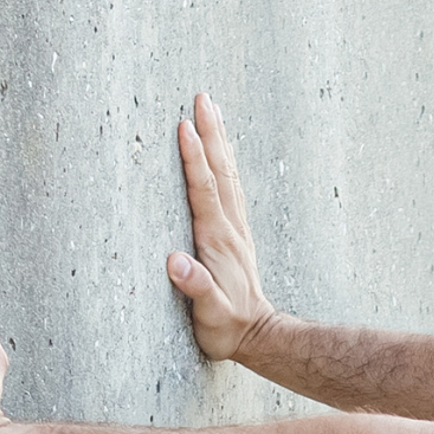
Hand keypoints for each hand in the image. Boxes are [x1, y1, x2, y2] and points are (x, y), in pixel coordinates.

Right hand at [168, 90, 277, 362]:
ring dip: (219, 140)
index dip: (193, 157)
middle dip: (211, 132)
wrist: (257, 337)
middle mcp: (229, 227)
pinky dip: (223, 162)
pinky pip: (230, 187)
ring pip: (228, 174)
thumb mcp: (210, 314)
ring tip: (210, 109)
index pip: (204, 190)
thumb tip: (176, 263)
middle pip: (220, 170)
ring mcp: (235, 228)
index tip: (184, 125)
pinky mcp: (235, 234)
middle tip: (202, 97)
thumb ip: (196, 288)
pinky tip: (219, 149)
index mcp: (217, 239)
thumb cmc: (227, 327)